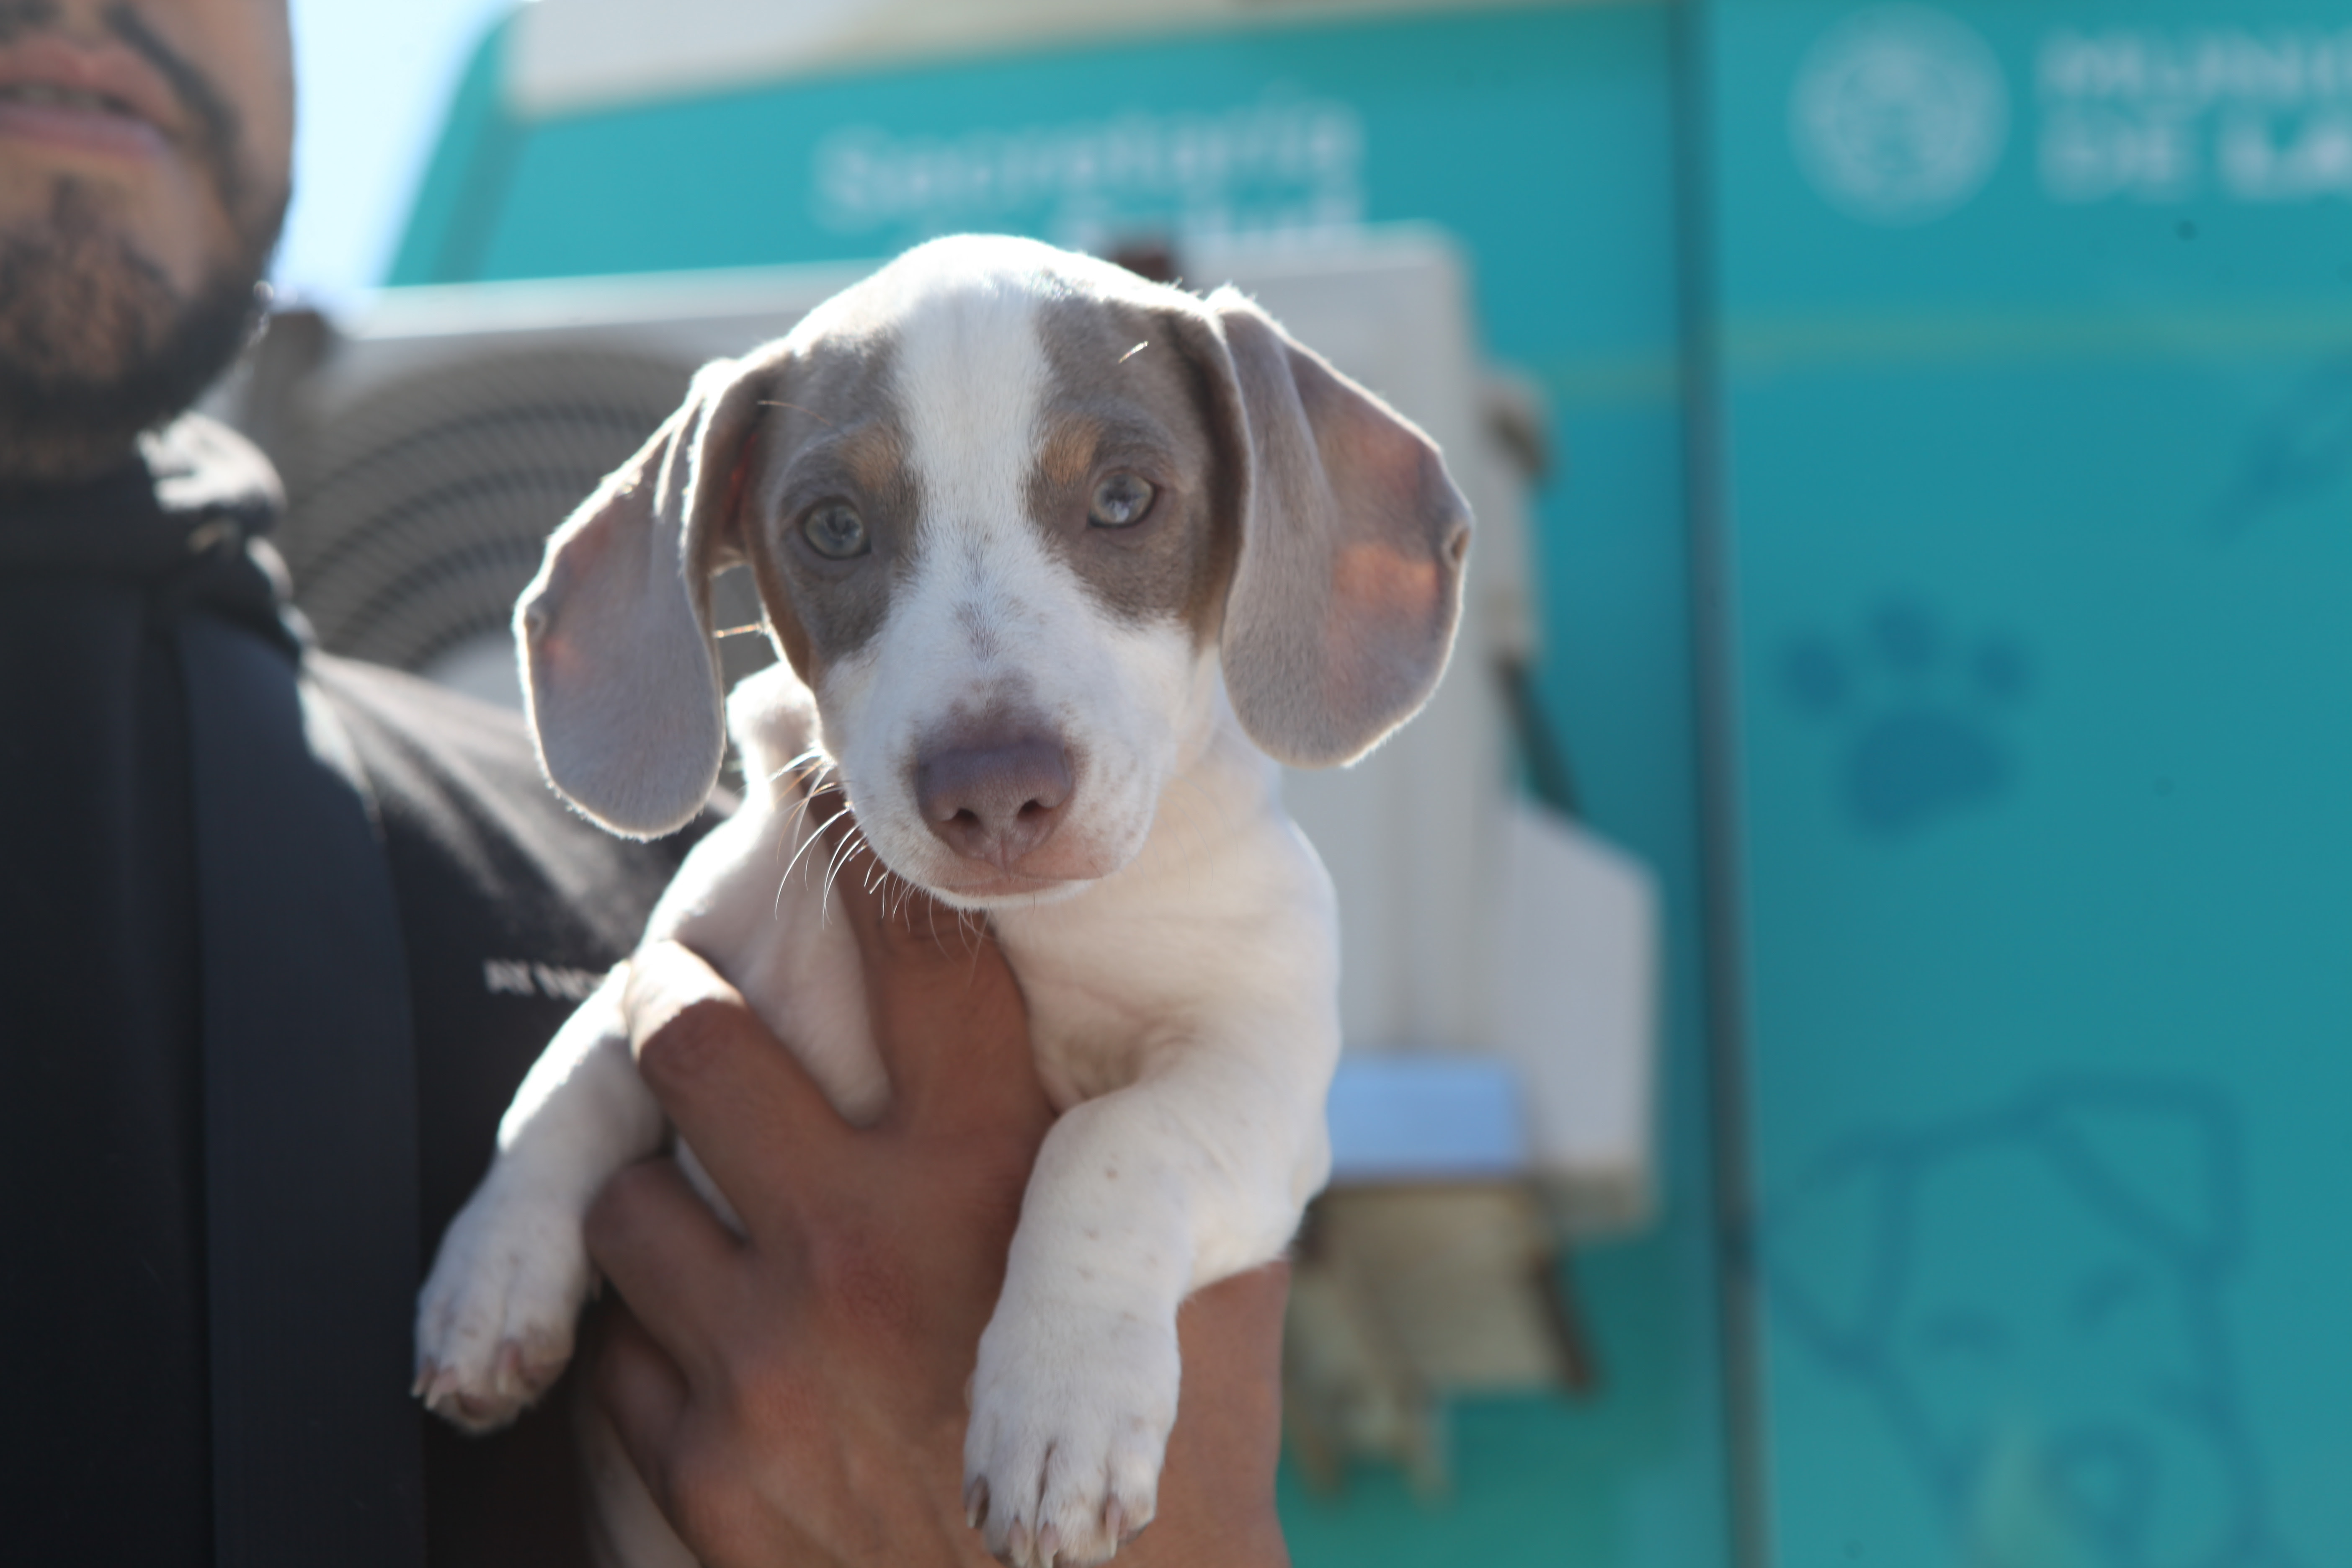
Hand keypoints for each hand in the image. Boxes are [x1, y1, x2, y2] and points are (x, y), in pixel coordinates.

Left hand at [584, 853, 1289, 1566]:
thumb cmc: (1169, 1473)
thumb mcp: (1201, 1291)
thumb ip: (1152, 1172)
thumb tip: (1147, 1050)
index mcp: (997, 1184)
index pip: (917, 953)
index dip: (862, 854)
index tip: (827, 794)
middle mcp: (863, 1249)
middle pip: (690, 1039)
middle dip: (676, 994)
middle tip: (681, 985)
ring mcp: (763, 1364)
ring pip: (628, 1198)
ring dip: (662, 1190)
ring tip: (700, 1196)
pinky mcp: (701, 1475)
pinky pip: (618, 1352)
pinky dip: (657, 1335)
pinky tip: (712, 1342)